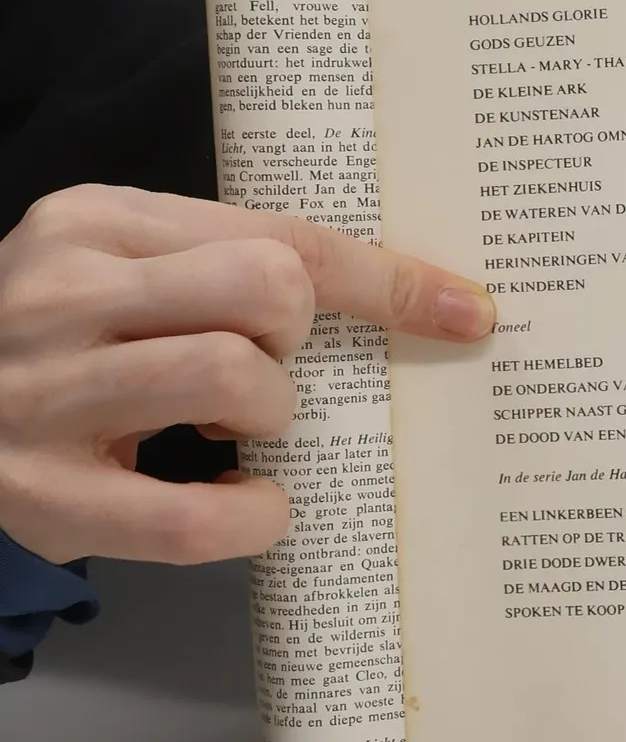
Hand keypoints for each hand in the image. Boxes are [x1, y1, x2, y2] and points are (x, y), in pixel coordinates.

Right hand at [0, 185, 493, 565]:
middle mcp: (63, 293)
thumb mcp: (120, 275)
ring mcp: (45, 394)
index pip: (279, 236)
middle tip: (268, 371)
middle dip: (298, 341)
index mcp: (94, 223)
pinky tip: (245, 503)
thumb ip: (219, 267)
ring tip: (237, 430)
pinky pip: (194, 517)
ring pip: (234, 377)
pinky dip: (250, 518)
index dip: (390, 280)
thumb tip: (397, 295)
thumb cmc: (58, 348)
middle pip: (266, 287)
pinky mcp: (45, 495)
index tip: (465, 308)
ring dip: (272, 417)